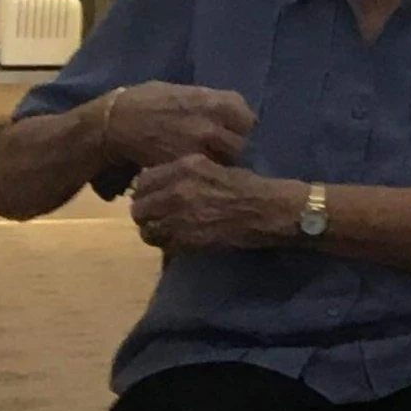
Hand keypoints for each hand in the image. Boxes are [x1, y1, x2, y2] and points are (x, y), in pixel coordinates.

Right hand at [103, 83, 255, 167]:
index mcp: (213, 101)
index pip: (246, 117)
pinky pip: (205, 169)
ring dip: (219, 159)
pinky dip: (202, 170)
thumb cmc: (144, 101)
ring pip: (226, 159)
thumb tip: (226, 109)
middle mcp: (212, 122)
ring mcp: (200, 145)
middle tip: (218, 148)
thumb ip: (207, 101)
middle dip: (231, 145)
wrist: (115, 123)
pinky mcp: (186, 163)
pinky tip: (193, 168)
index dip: (239, 125)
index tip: (231, 129)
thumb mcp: (180, 91)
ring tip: (206, 159)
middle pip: (240, 141)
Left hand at [128, 154, 302, 252]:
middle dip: (147, 213)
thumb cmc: (251, 187)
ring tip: (169, 233)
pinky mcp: (185, 236)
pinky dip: (167, 244)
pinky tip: (180, 242)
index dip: (147, 192)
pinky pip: (162, 243)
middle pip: (139, 206)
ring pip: (146, 227)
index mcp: (186, 166)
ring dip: (155, 231)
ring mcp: (179, 214)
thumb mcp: (216, 168)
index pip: (143, 180)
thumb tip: (165, 185)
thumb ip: (188, 174)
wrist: (271, 209)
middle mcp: (177, 188)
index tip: (155, 198)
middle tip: (159, 218)